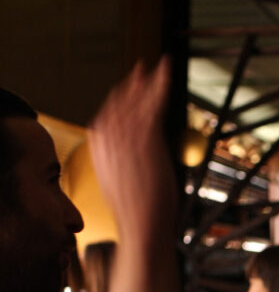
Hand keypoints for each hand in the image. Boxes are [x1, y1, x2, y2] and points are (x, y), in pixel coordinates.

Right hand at [87, 59, 174, 242]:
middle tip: (141, 69)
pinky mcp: (146, 139)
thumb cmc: (135, 214)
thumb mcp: (120, 186)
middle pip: (119, 104)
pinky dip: (160, 86)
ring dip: (148, 81)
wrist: (140, 225)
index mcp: (99, 151)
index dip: (118, 102)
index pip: (106, 118)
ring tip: (158, 66)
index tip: (127, 91)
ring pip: (137, 101)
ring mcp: (126, 138)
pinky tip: (166, 74)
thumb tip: (128, 163)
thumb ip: (121, 167)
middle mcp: (108, 140)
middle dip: (131, 86)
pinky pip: (153, 105)